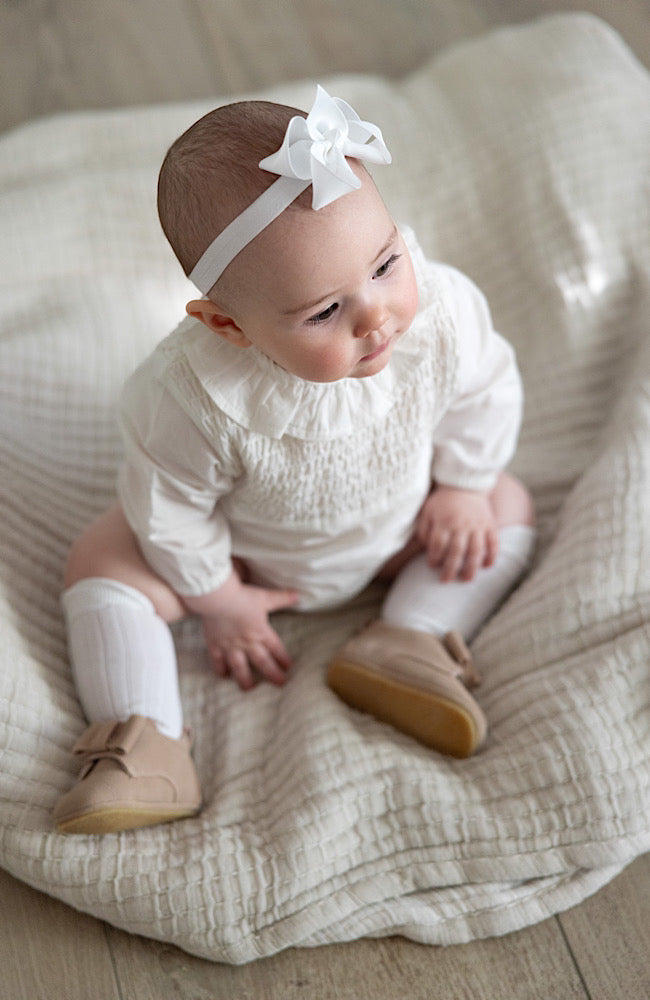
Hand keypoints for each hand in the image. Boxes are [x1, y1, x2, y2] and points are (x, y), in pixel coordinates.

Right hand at [184, 571, 298, 689]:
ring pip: (240, 668)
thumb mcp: (265, 597)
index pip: (276, 649)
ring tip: (249, 689)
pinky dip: (221, 670)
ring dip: (245, 680)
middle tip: (280, 684)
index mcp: (261, 632)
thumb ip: (282, 598)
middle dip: (272, 674)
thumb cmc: (242, 596)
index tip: (288, 667)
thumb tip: (298, 595)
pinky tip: (224, 676)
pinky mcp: (215, 646)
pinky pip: (218, 662)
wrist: (218, 598)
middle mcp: (247, 643)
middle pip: (262, 662)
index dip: (283, 659)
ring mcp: (231, 646)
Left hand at [417, 485, 497, 581]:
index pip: (438, 545)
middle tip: (445, 581)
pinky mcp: (490, 525)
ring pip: (475, 551)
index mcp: (444, 522)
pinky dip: (491, 555)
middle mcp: (462, 525)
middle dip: (450, 569)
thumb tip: (427, 549)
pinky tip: (487, 566)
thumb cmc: (443, 500)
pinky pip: (493, 543)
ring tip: (467, 580)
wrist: (466, 484)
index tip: (432, 566)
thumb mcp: (427, 511)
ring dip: (471, 567)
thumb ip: (424, 530)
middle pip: (456, 552)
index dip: (434, 558)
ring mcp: (478, 526)